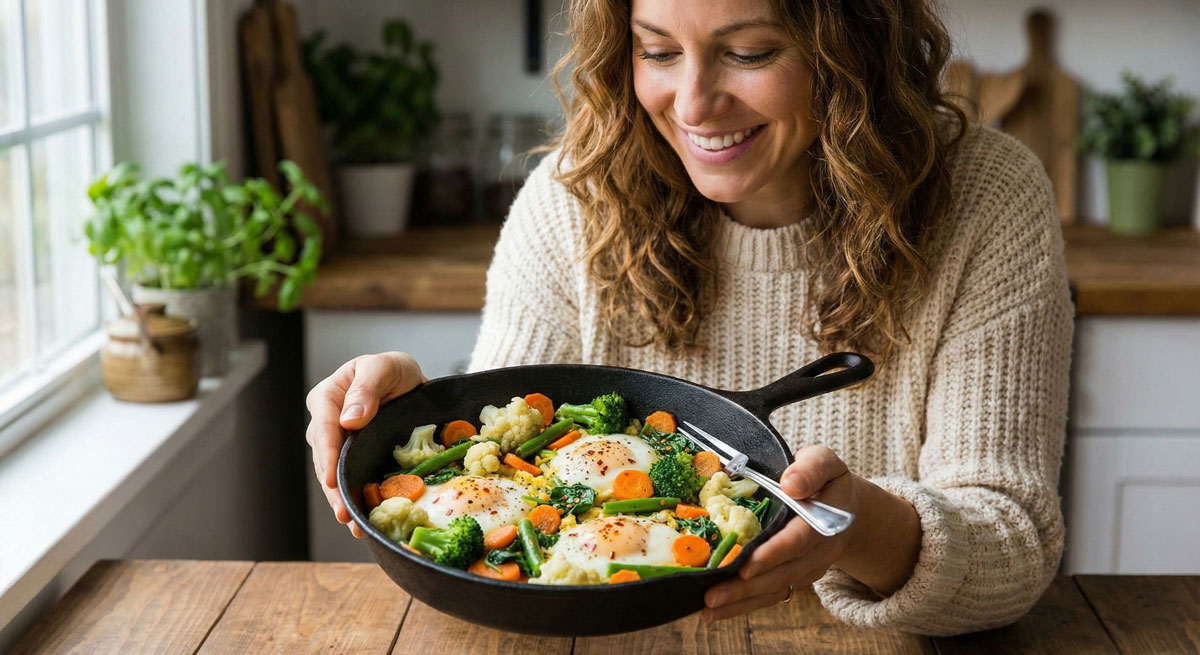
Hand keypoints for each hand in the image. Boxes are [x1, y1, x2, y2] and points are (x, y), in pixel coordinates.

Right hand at [305, 352, 425, 537]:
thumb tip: (350, 420)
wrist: (411, 385)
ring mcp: (340, 446)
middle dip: (333, 488)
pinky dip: (357, 501)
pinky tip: (363, 521)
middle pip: (325, 459)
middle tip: (344, 513)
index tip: (331, 479)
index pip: (324, 428)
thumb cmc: (394, 371)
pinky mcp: (355, 460)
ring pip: (336, 476)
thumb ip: (366, 388)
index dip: (326, 455)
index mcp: (327, 398)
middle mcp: (328, 425)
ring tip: (354, 525)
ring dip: (343, 501)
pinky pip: (352, 482)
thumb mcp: (385, 368)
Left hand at [702, 445, 859, 620]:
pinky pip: (771, 594)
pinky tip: (717, 610)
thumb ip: (811, 468)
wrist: (844, 508)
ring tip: (708, 609)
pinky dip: (744, 605)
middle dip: (748, 587)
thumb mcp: (823, 462)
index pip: (798, 540)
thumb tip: (791, 484)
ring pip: (776, 589)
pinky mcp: (794, 577)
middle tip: (713, 596)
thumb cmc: (825, 480)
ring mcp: (807, 568)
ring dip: (742, 602)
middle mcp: (820, 551)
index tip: (746, 566)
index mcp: (827, 520)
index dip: (773, 554)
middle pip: (783, 573)